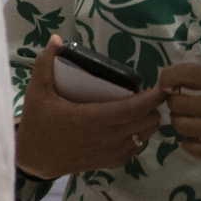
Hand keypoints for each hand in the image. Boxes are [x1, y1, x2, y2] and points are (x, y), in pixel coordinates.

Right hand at [16, 39, 164, 177]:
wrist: (34, 158)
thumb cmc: (38, 123)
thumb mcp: (37, 92)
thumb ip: (45, 65)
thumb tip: (56, 39)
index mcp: (92, 118)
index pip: (134, 108)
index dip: (154, 97)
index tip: (165, 86)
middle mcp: (107, 137)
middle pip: (148, 121)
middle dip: (153, 107)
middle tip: (145, 94)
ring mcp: (112, 152)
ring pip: (147, 134)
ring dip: (148, 121)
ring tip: (141, 109)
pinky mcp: (112, 161)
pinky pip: (138, 147)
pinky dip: (140, 135)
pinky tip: (130, 127)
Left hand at [162, 63, 200, 163]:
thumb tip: (169, 79)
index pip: (191, 73)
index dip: (170, 75)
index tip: (167, 82)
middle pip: (179, 103)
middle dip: (174, 102)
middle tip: (182, 104)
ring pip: (182, 126)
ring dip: (179, 122)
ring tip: (189, 120)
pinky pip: (195, 149)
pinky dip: (189, 144)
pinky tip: (196, 138)